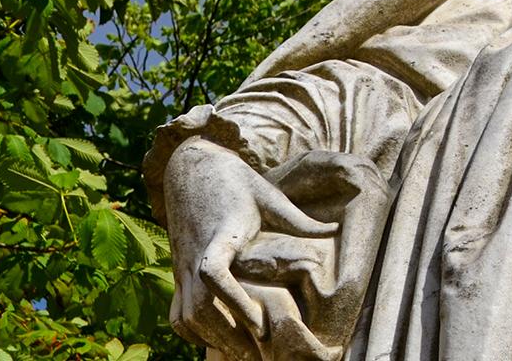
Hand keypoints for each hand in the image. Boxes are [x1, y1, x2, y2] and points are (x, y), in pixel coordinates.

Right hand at [163, 138, 337, 358]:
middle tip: (262, 353)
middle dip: (228, 335)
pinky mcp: (177, 273)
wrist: (192, 169)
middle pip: (199, 307)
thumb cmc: (234, 181)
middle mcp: (194, 256)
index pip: (213, 273)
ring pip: (187, 316)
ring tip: (246, 353)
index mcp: (218, 236)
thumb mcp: (268, 195)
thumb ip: (298, 218)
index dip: (234, 301)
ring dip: (214, 338)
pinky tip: (218, 339)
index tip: (260, 322)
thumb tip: (334, 231)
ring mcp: (181, 267)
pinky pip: (177, 314)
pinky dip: (194, 332)